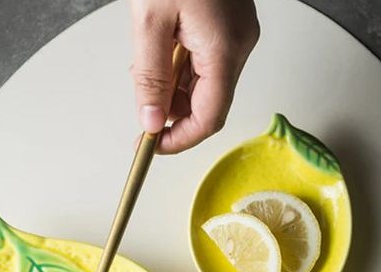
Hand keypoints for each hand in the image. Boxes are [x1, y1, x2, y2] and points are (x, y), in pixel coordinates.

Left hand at [130, 0, 259, 153]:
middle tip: (142, 93)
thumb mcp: (150, 19)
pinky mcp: (229, 25)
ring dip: (172, 82)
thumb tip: (152, 120)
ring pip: (203, 83)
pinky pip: (205, 60)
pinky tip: (163, 40)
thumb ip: (151, 75)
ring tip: (150, 51)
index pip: (208, 118)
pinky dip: (180, 63)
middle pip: (206, 103)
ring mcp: (237, 34)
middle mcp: (239, 44)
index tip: (152, 144)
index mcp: (224, 48)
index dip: (179, 139)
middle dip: (171, 107)